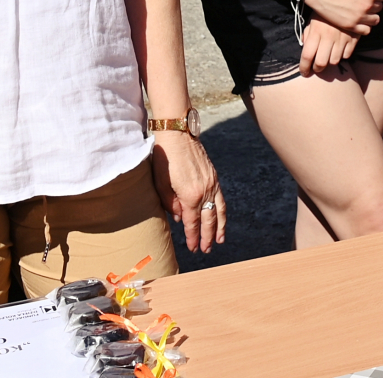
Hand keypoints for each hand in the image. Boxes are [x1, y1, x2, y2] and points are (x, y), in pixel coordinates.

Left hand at [150, 130, 226, 252]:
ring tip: (220, 240)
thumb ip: (170, 204)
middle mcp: (205, 191)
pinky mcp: (214, 176)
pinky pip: (221, 198)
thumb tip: (179, 217)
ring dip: (220, 227)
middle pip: (208, 220)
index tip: (193, 248)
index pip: (192, 222)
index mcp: (190, 195)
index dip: (193, 237)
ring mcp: (212, 183)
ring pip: (219, 210)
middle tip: (206, 250)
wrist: (178, 133)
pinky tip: (221, 217)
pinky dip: (222, 211)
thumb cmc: (165, 157)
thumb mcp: (160, 183)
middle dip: (208, 237)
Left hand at [299, 19, 357, 76]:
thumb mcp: (312, 19)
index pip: (307, 56)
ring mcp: (342, 38)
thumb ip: (307, 34)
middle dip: (317, 68)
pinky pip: (347, 55)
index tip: (304, 73)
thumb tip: (305, 48)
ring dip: (330, 62)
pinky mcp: (353, 38)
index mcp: (316, 32)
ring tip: (328, 56)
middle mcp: (328, 37)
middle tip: (316, 67)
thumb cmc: (325, 10)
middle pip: (321, 63)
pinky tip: (339, 49)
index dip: (304, 68)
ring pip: (334, 61)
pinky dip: (342, 55)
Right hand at [305, 0, 382, 34]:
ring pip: (375, 20)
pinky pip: (366, 31)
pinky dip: (364, 27)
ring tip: (359, 11)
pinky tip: (357, 20)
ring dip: (370, 16)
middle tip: (360, 0)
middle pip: (379, 8)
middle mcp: (369, 4)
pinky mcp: (351, 26)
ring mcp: (360, 16)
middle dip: (372, 4)